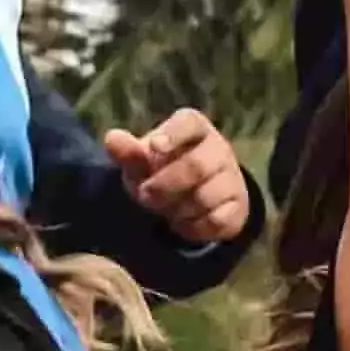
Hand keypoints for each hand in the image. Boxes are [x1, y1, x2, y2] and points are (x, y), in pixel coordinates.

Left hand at [97, 108, 249, 252]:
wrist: (192, 198)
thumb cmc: (162, 170)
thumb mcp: (142, 162)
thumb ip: (129, 153)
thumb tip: (111, 138)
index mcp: (194, 128)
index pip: (190, 123)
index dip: (174, 134)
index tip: (155, 147)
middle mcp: (218, 148)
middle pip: (196, 166)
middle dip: (165, 186)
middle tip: (146, 196)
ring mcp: (232, 177)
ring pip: (206, 197)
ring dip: (178, 209)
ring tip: (166, 210)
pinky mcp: (238, 207)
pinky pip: (217, 221)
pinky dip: (194, 227)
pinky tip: (184, 223)